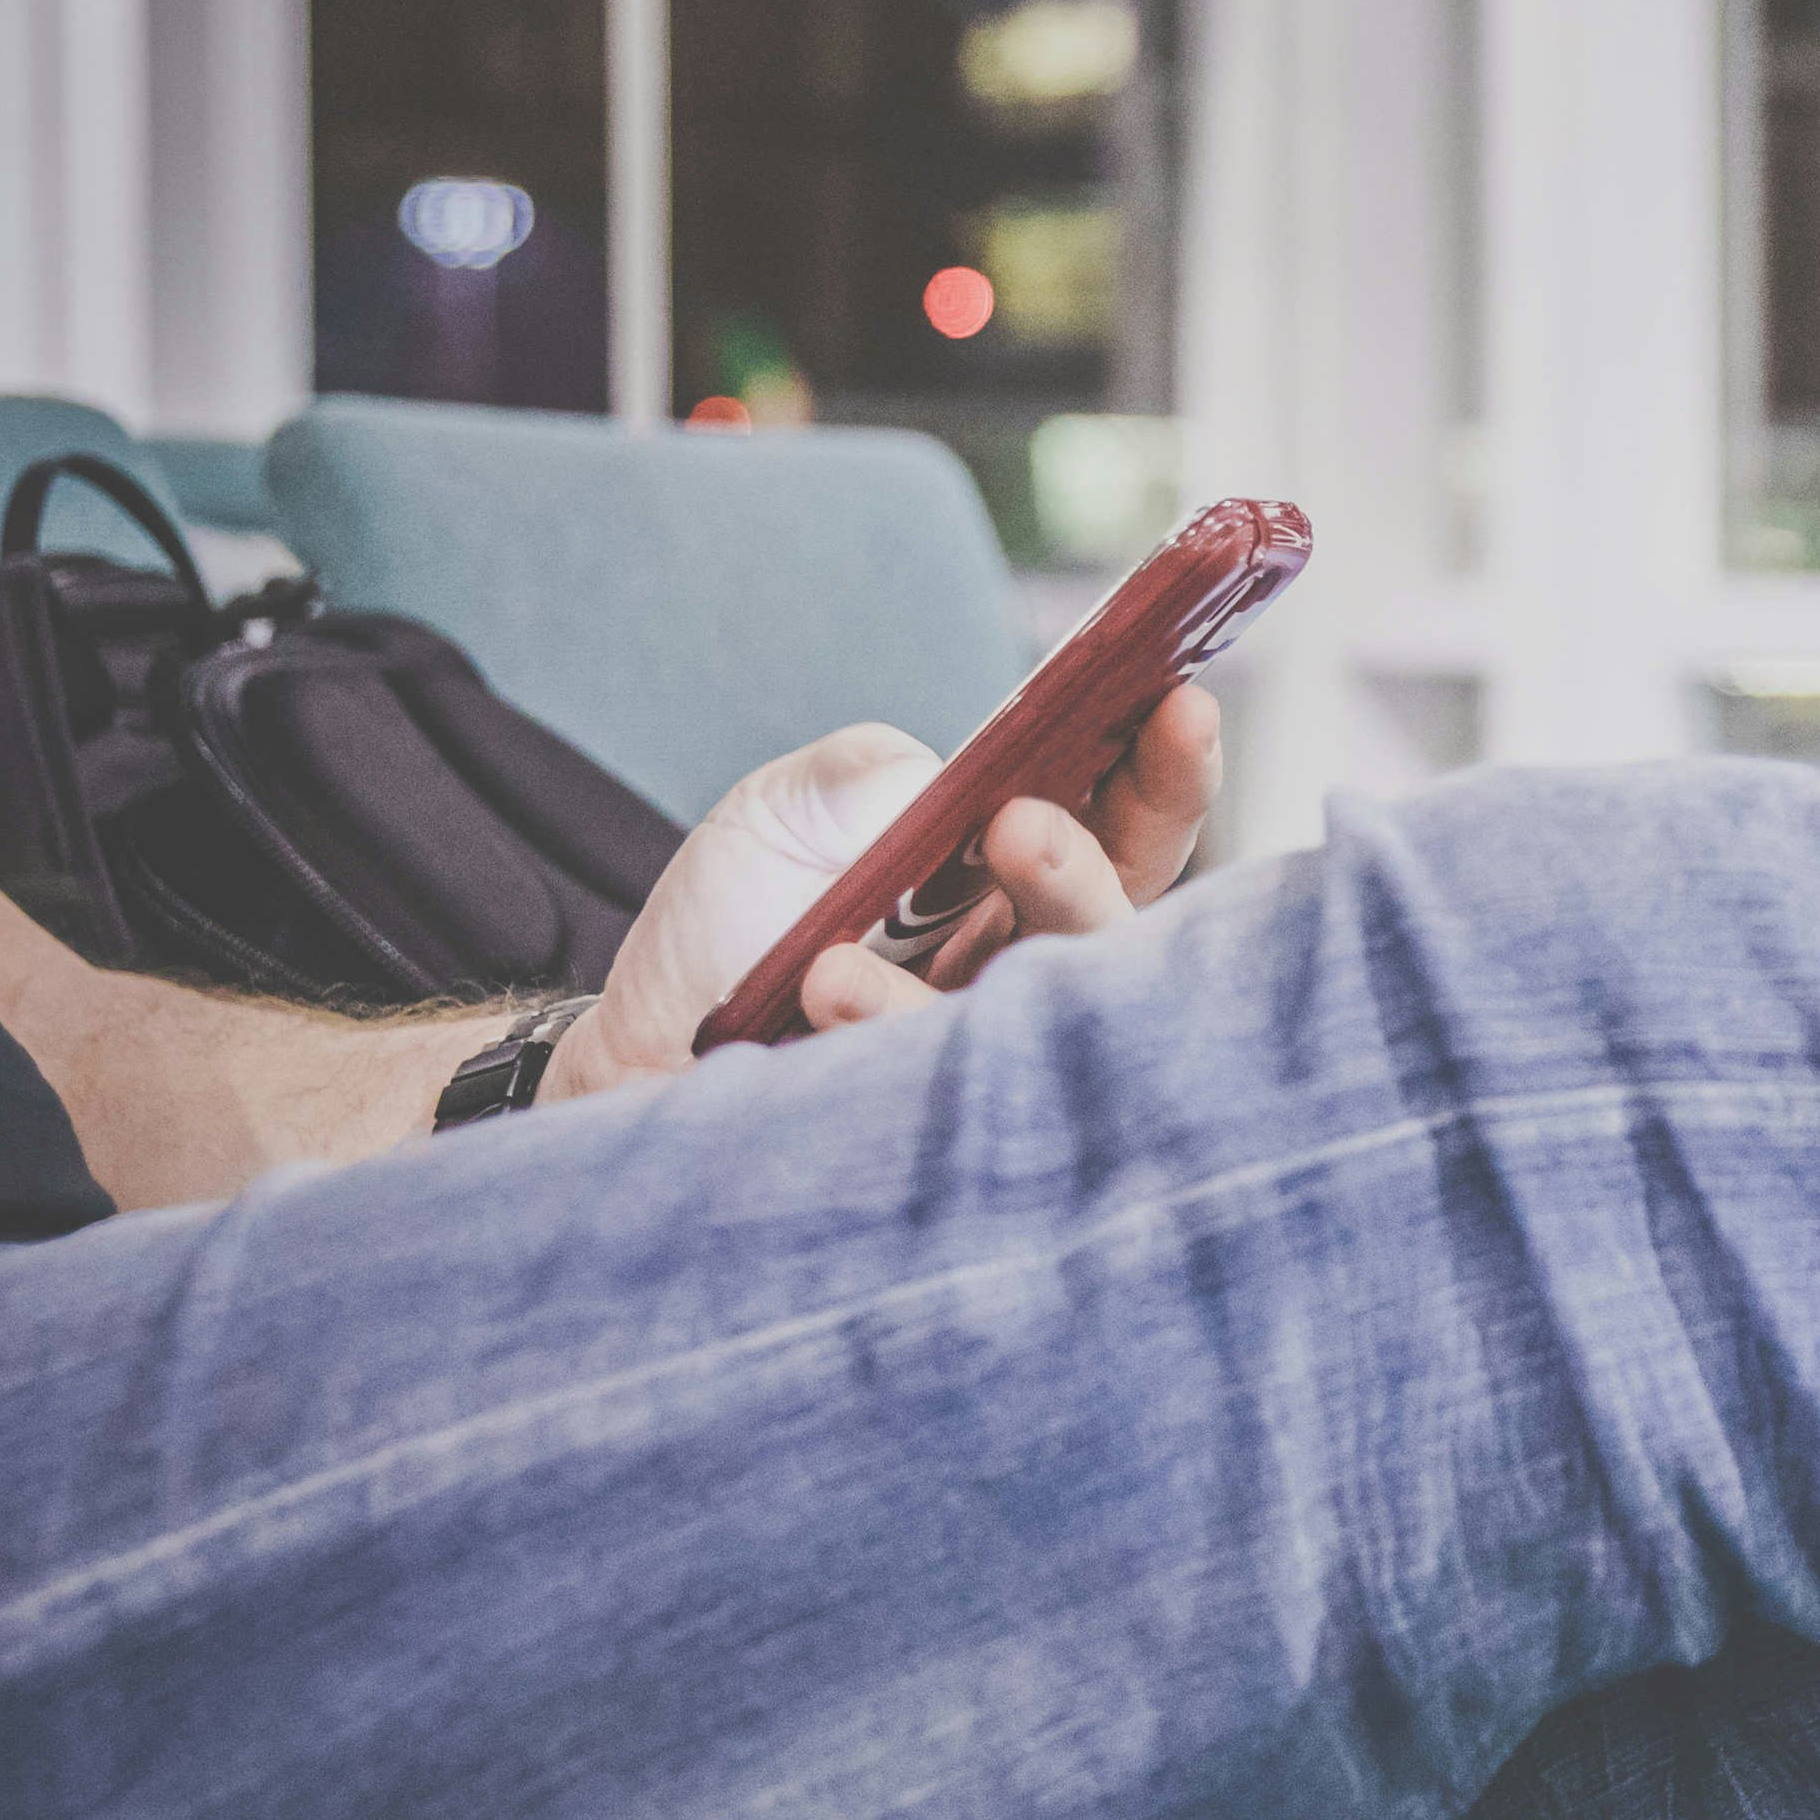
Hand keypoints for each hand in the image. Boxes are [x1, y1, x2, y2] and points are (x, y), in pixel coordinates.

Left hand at [548, 684, 1221, 1108]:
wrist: (638, 1050)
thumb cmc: (736, 926)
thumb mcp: (788, 808)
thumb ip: (870, 769)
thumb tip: (947, 782)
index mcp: (1018, 875)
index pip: (1127, 823)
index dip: (1168, 770)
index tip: (1181, 701)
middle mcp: (1031, 960)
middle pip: (1120, 915)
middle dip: (1087, 862)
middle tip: (1022, 821)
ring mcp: (992, 1043)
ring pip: (1064, 1000)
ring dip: (1021, 926)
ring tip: (957, 868)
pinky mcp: (938, 1119)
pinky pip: (958, 1070)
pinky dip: (897, 1015)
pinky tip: (829, 982)